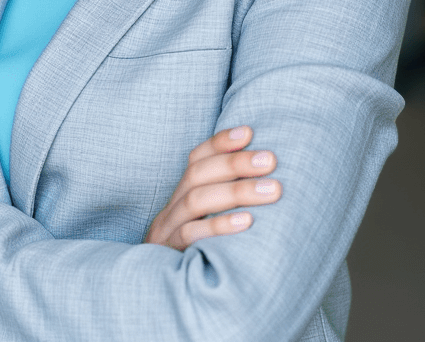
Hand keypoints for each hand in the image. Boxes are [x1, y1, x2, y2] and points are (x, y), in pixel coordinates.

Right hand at [144, 126, 280, 250]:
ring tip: (272, 190)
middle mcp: (171, 208)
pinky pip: (191, 237)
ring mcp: (167, 231)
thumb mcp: (203, 221)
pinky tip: (247, 222)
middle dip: (235, 163)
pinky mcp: (170, 256)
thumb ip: (223, 198)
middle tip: (271, 160)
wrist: (153, 294)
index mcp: (180, 195)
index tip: (250, 131)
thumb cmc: (195, 252)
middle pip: (197, 175)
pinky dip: (219, 227)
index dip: (220, 143)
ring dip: (236, 191)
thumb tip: (266, 173)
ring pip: (196, 201)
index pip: (196, 158)